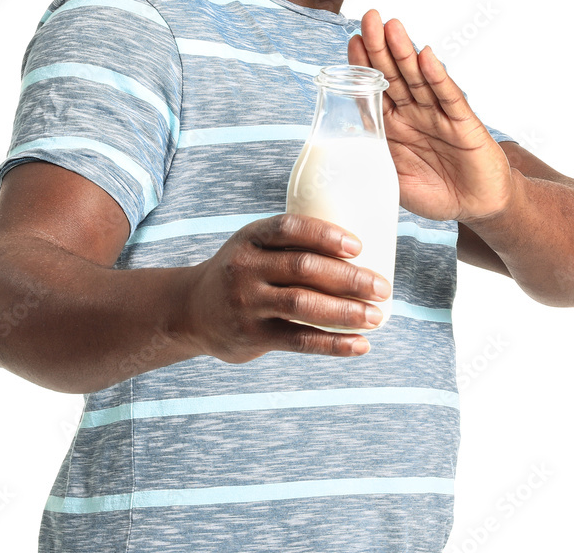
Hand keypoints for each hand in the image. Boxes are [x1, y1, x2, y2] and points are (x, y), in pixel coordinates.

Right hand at [181, 213, 391, 362]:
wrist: (191, 310)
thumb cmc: (241, 272)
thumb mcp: (254, 246)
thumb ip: (292, 245)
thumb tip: (361, 251)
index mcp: (251, 238)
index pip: (290, 228)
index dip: (325, 235)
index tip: (358, 246)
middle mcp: (246, 268)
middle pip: (304, 268)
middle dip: (349, 279)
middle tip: (382, 287)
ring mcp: (247, 303)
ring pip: (304, 305)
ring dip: (346, 312)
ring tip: (376, 316)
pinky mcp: (252, 336)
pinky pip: (299, 341)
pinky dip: (333, 344)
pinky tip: (360, 344)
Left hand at [348, 9, 513, 223]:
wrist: (478, 206)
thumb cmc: (436, 193)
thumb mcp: (394, 182)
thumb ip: (373, 163)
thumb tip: (339, 154)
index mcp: (394, 126)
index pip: (374, 89)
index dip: (363, 66)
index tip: (352, 40)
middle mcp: (415, 113)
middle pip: (393, 75)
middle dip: (380, 47)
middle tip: (369, 19)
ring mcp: (438, 114)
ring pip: (418, 79)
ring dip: (405, 52)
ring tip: (392, 27)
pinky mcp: (463, 122)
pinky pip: (448, 96)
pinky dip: (438, 76)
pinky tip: (426, 56)